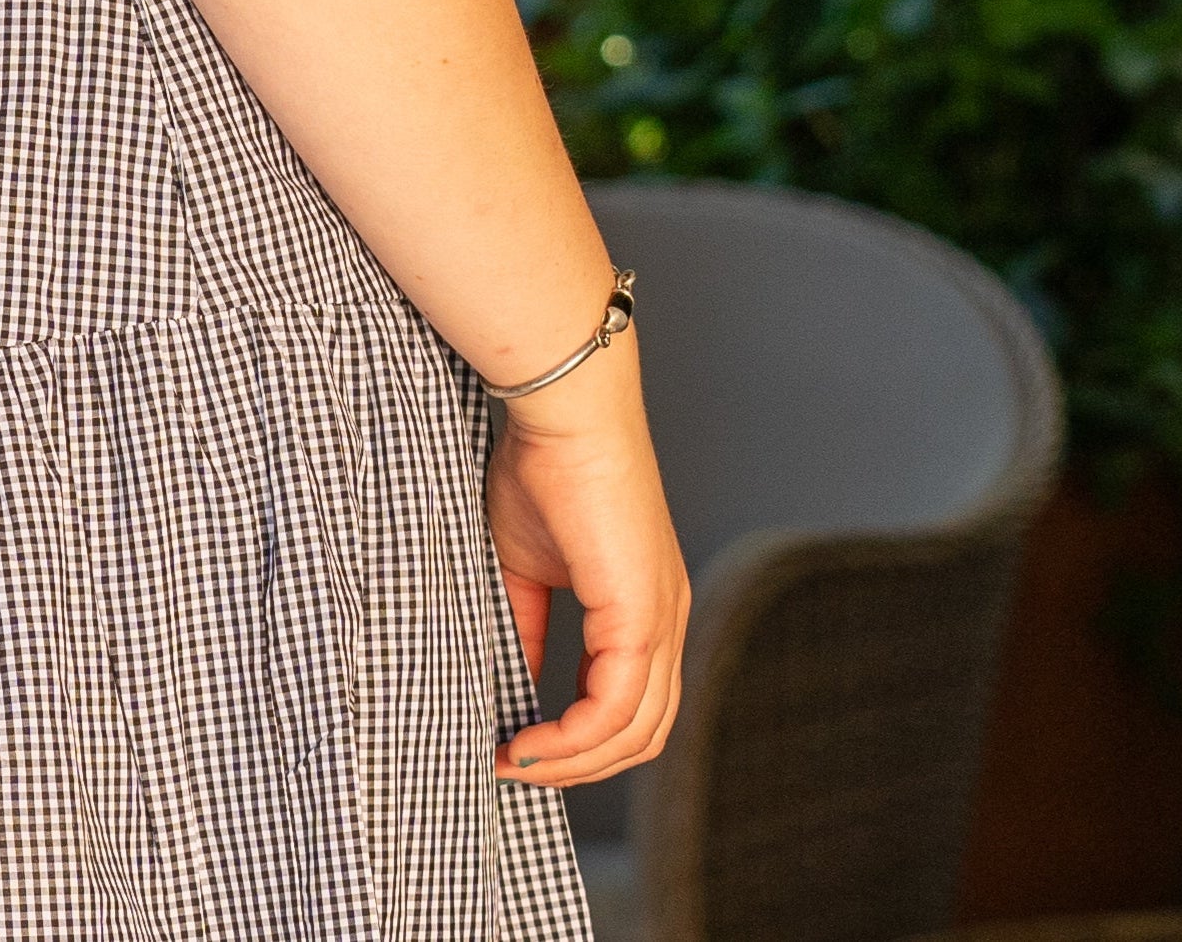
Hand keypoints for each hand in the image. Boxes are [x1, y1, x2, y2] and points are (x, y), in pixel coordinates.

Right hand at [486, 372, 689, 788]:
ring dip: (571, 763)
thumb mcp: (526, 567)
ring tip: (516, 762)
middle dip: (577, 766)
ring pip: (633, 734)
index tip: (517, 748)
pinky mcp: (641, 616)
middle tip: (517, 768)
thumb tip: (515, 691)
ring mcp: (661, 620)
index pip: (631, 704)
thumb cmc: (543, 469)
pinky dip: (570, 740)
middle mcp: (666, 620)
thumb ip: (529, 630)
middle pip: (640, 735)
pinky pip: (612, 709)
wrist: (564, 413)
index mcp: (646, 607)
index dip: (577, 740)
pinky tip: (527, 742)